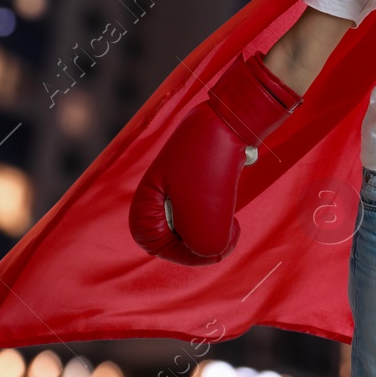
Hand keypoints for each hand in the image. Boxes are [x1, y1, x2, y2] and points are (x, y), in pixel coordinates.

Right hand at [129, 52, 300, 265]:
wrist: (231, 121)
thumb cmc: (212, 164)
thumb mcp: (208, 216)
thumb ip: (205, 245)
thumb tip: (213, 251)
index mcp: (143, 202)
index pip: (156, 247)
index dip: (188, 255)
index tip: (214, 248)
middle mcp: (155, 196)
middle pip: (177, 237)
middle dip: (206, 241)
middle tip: (230, 231)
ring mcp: (176, 188)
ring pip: (195, 225)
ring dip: (216, 228)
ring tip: (232, 220)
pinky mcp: (195, 183)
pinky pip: (205, 211)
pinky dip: (220, 215)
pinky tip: (232, 211)